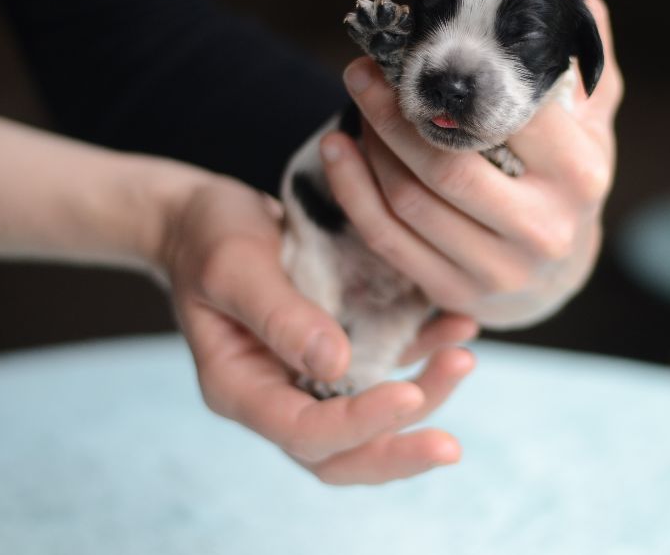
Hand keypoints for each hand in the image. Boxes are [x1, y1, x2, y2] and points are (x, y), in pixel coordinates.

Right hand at [155, 173, 477, 483]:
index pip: (303, 433)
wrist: (206, 216)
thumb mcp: (234, 266)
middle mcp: (281, 394)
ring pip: (374, 418)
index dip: (358, 424)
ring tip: (463, 357)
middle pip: (342, 453)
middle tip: (450, 448)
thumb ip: (280, 316)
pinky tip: (458, 326)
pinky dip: (426, 354)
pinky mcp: (343, 346)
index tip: (408, 394)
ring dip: (426, 396)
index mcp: (241, 389)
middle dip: (398, 451)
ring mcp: (314, 376)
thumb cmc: (209, 237)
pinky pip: (390, 365)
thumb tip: (335, 365)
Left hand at [318, 0, 622, 325]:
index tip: (418, 42)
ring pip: (410, 201)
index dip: (455, 74)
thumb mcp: (590, 119)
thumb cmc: (566, 182)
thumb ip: (581, 48)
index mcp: (579, 175)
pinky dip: (353, 191)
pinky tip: (337, 150)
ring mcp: (498, 269)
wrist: (558, 273)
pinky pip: (387, 239)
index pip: (509, 113)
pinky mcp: (455, 293)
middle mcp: (543, 228)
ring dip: (369, 145)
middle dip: (392, 109)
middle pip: (446, 161)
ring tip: (356, 101)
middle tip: (362, 69)